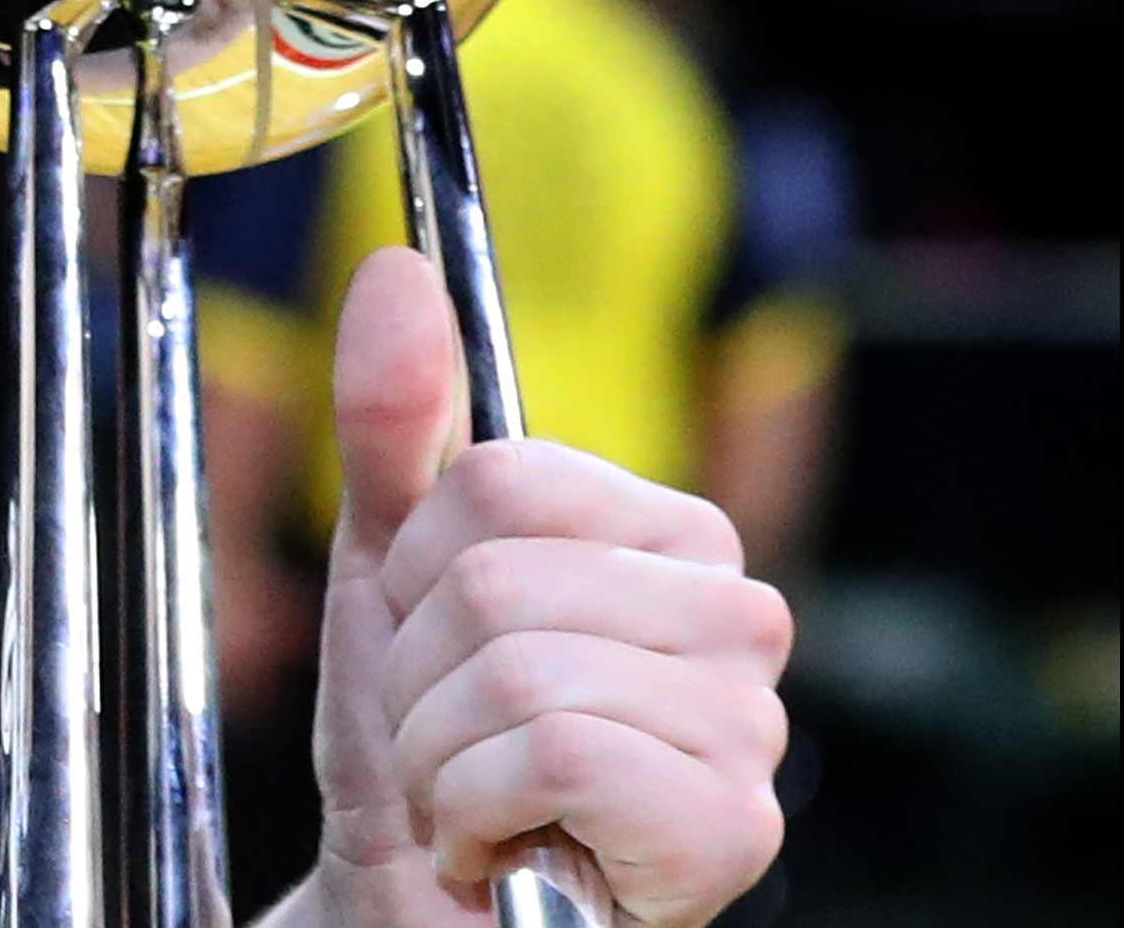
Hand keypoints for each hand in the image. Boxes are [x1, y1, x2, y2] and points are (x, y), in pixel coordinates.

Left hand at [295, 248, 788, 925]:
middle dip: (421, 674)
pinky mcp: (732, 824)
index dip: (416, 571)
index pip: (500, 483)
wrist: (418, 900)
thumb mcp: (389, 563)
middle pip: (498, 576)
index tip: (430, 642)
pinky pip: (551, 752)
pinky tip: (504, 843)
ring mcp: (748, 725)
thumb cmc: (427, 734)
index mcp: (673, 536)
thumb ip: (394, 417)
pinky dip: (476, 808)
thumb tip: (394, 272)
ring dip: (438, 752)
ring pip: (516, 666)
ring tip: (473, 792)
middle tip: (449, 735)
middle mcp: (740, 617)